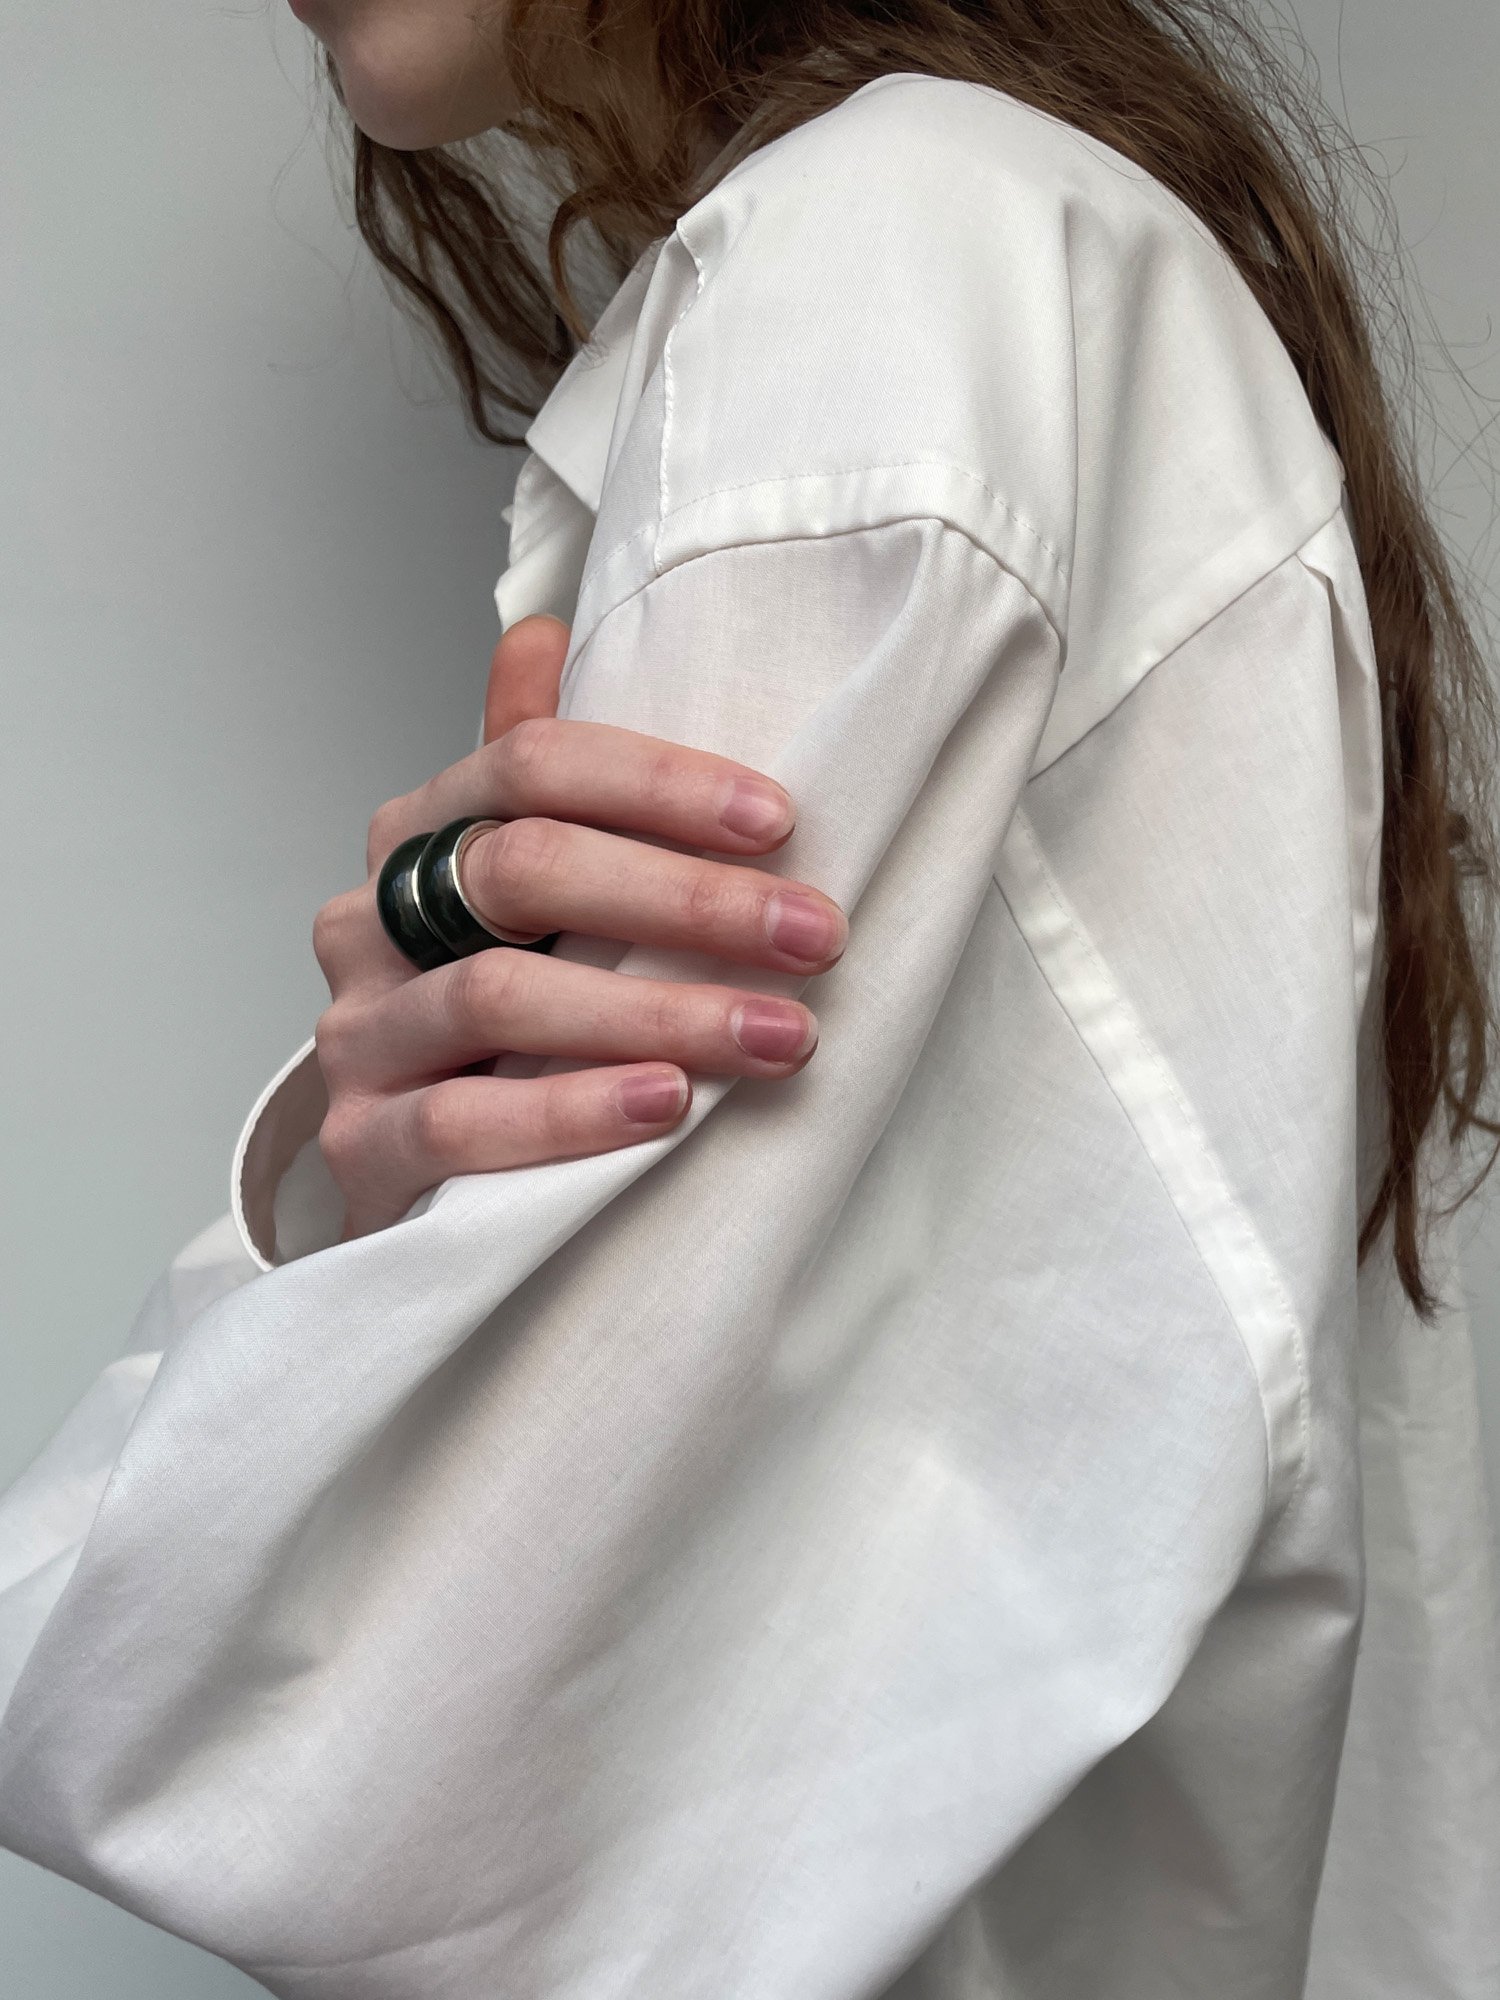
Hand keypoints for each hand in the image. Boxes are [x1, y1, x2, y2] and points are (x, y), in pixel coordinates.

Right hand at [312, 615, 848, 1243]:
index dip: (660, 784)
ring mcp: (360, 1033)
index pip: (531, 764)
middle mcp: (371, 920)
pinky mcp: (362, 1144)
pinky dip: (572, 1111)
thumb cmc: (494, 1013)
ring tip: (774, 1036)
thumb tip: (543, 631)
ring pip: (500, 996)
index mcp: (420, 833)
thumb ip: (532, 774)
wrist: (409, 1163)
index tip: (782, 822)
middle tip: (815, 936)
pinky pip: (462, 1122)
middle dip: (688, 901)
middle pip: (525, 870)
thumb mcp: (516, 885)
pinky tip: (666, 1104)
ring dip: (658, 1014)